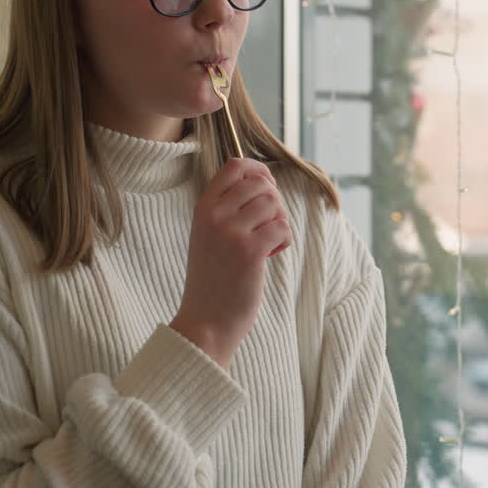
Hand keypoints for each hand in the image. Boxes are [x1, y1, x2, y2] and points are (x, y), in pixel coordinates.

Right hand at [170, 158, 292, 367]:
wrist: (205, 321)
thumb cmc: (213, 279)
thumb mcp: (208, 235)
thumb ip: (226, 208)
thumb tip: (263, 183)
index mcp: (203, 207)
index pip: (235, 167)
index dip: (259, 170)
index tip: (268, 185)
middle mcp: (214, 215)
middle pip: (262, 184)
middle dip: (275, 202)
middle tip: (270, 225)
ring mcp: (231, 232)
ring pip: (274, 204)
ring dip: (280, 221)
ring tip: (270, 241)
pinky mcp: (250, 251)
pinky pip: (282, 227)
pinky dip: (284, 239)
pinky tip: (273, 253)